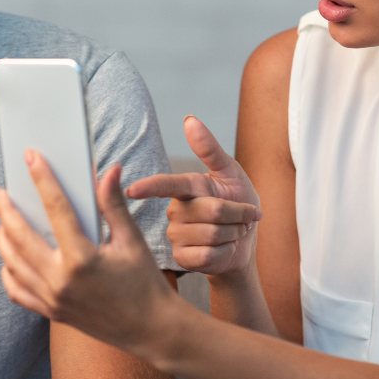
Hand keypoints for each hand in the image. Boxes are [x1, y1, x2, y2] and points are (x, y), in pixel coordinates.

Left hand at [0, 151, 180, 354]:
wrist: (149, 329)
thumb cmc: (144, 283)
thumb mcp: (131, 240)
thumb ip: (113, 204)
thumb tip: (108, 170)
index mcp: (82, 258)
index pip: (56, 208)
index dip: (42, 179)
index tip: (31, 158)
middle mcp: (61, 280)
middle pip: (20, 236)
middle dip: (6, 209)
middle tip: (0, 192)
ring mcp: (52, 299)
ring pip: (12, 263)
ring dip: (3, 238)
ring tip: (3, 220)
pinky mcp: (50, 312)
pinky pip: (16, 291)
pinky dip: (9, 271)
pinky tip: (12, 257)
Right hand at [126, 116, 261, 276]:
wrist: (246, 241)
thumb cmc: (238, 202)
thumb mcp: (231, 173)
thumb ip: (210, 149)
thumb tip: (189, 120)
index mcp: (185, 188)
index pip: (165, 185)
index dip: (149, 187)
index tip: (132, 190)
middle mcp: (175, 211)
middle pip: (212, 210)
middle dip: (237, 214)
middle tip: (242, 217)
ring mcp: (176, 236)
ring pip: (211, 233)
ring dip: (233, 233)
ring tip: (232, 232)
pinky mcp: (183, 258)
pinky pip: (207, 255)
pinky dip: (226, 251)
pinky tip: (224, 249)